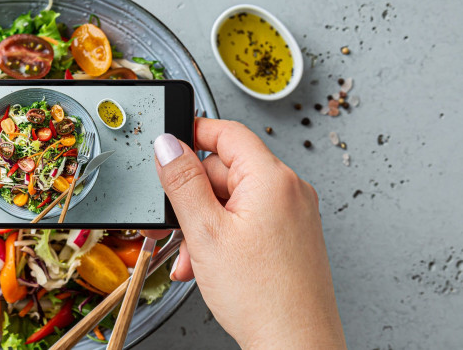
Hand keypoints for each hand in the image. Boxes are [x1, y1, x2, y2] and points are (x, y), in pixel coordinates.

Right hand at [144, 118, 345, 348]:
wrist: (295, 346)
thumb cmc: (263, 297)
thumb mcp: (205, 232)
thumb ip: (182, 182)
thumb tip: (168, 145)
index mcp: (272, 179)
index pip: (227, 133)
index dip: (192, 134)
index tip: (167, 145)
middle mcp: (289, 192)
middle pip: (225, 172)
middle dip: (192, 199)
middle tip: (171, 226)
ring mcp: (293, 216)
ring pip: (232, 202)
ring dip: (203, 226)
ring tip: (191, 258)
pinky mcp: (290, 238)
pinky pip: (247, 223)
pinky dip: (222, 238)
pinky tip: (207, 265)